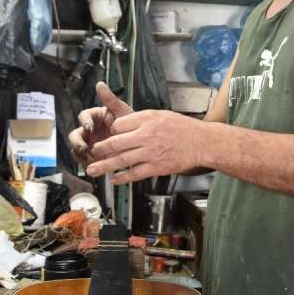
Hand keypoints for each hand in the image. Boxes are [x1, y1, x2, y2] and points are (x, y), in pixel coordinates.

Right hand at [68, 82, 132, 164]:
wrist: (141, 141)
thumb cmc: (131, 123)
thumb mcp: (122, 110)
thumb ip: (110, 99)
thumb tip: (100, 85)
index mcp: (95, 117)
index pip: (83, 116)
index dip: (84, 122)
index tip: (89, 127)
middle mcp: (90, 131)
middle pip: (76, 135)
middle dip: (77, 142)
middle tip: (83, 147)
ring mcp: (91, 144)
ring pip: (78, 149)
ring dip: (81, 154)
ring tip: (90, 157)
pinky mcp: (95, 157)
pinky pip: (86, 161)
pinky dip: (88, 163)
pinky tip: (95, 164)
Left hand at [85, 109, 205, 183]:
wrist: (201, 142)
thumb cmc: (182, 128)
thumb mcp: (160, 114)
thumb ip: (140, 118)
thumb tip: (121, 124)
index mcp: (147, 119)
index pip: (119, 124)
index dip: (112, 130)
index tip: (111, 135)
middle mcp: (147, 135)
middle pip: (116, 142)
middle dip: (100, 149)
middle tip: (92, 152)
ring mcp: (151, 153)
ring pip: (122, 160)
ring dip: (105, 166)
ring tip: (93, 170)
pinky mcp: (156, 167)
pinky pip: (135, 173)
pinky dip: (122, 177)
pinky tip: (115, 179)